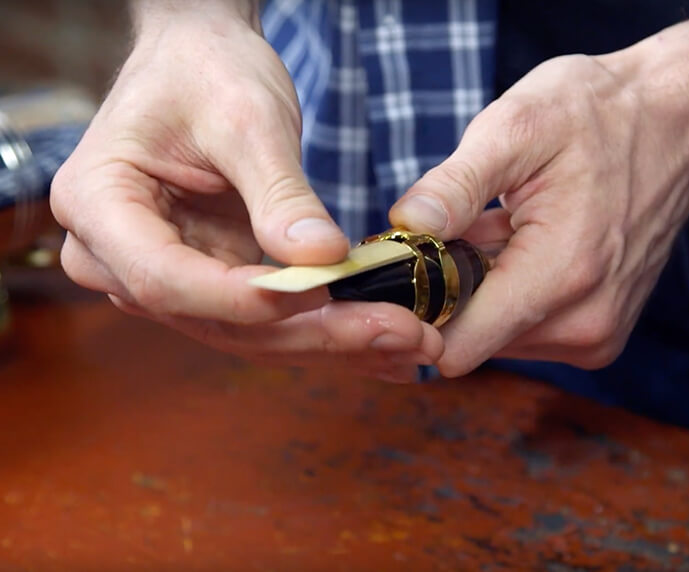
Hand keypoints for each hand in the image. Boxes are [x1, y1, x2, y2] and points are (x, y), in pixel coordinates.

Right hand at [51, 5, 441, 380]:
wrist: (203, 62)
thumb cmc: (208, 73)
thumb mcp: (247, 119)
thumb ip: (279, 191)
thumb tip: (321, 259)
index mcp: (98, 204)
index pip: (165, 276)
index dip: (245, 298)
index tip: (323, 295)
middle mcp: (115, 256)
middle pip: (215, 320)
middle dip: (313, 333)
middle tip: (400, 335)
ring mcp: (163, 275)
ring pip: (246, 332)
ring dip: (331, 341)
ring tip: (408, 341)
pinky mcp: (209, 281)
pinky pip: (265, 319)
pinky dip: (325, 327)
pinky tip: (382, 334)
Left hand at [390, 1, 688, 376]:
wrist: (677, 125)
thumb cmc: (598, 117)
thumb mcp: (517, 127)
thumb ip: (456, 185)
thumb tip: (405, 227)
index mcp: (561, 277)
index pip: (457, 347)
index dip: (416, 313)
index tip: (406, 270)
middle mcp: (584, 325)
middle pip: (470, 341)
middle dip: (448, 292)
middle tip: (460, 229)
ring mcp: (596, 336)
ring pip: (495, 337)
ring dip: (479, 291)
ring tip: (500, 229)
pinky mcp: (599, 335)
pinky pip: (525, 330)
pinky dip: (509, 294)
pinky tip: (522, 245)